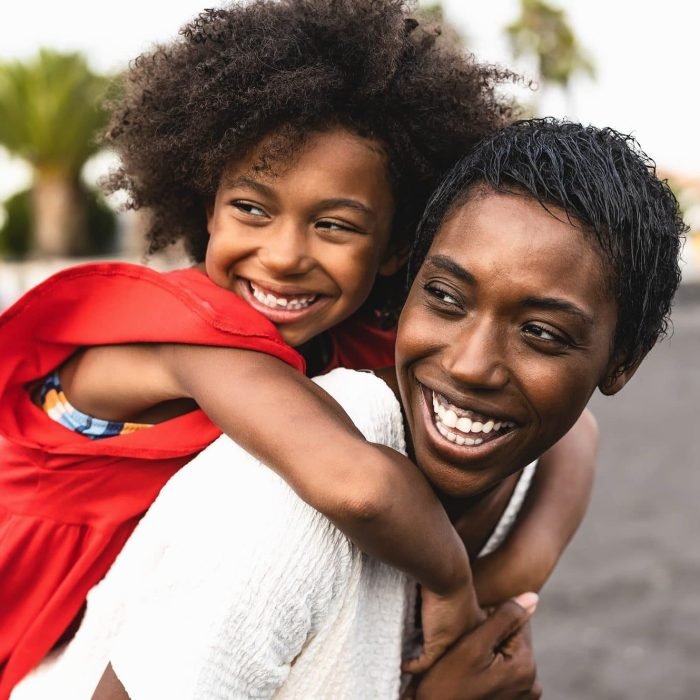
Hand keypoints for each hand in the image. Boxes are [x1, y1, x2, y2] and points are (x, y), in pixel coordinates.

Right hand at [402, 592, 540, 699]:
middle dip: (491, 637)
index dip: (491, 618)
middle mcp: (531, 684)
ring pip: (506, 654)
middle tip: (465, 649)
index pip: (517, 621)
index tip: (471, 631)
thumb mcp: (472, 645)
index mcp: (526, 667)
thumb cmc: (446, 684)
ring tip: (466, 663)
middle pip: (512, 639)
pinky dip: (489, 667)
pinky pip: (503, 671)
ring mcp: (523, 697)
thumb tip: (533, 597)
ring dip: (489, 652)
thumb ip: (504, 618)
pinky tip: (471, 676)